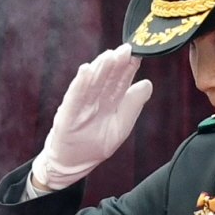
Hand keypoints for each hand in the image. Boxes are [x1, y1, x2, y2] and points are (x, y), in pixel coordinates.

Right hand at [30, 46, 154, 190]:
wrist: (72, 165)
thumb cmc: (95, 145)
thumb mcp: (121, 127)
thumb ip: (133, 106)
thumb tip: (148, 84)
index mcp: (109, 101)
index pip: (121, 80)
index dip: (129, 67)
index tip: (138, 53)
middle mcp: (95, 100)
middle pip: (107, 79)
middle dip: (116, 63)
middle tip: (126, 49)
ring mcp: (81, 106)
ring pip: (92, 84)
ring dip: (100, 69)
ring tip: (109, 55)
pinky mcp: (67, 116)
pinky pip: (74, 98)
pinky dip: (80, 85)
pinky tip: (86, 71)